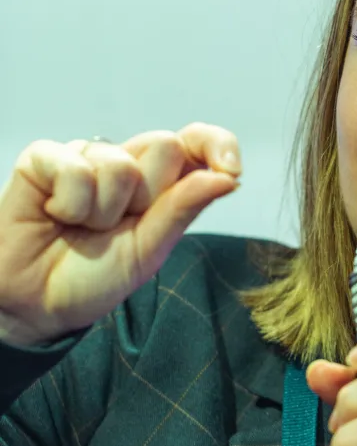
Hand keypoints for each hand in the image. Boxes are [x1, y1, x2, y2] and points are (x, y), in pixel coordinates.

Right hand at [0, 123, 241, 345]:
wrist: (36, 303)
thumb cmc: (92, 276)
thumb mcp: (148, 252)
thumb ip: (183, 210)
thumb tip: (228, 178)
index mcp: (160, 184)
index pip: (197, 143)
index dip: (217, 144)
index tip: (231, 168)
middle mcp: (127, 163)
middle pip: (165, 146)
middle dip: (148, 197)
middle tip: (118, 226)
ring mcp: (86, 156)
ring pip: (119, 164)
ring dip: (102, 211)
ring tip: (82, 228)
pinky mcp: (45, 157)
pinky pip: (74, 167)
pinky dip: (68, 204)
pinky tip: (55, 215)